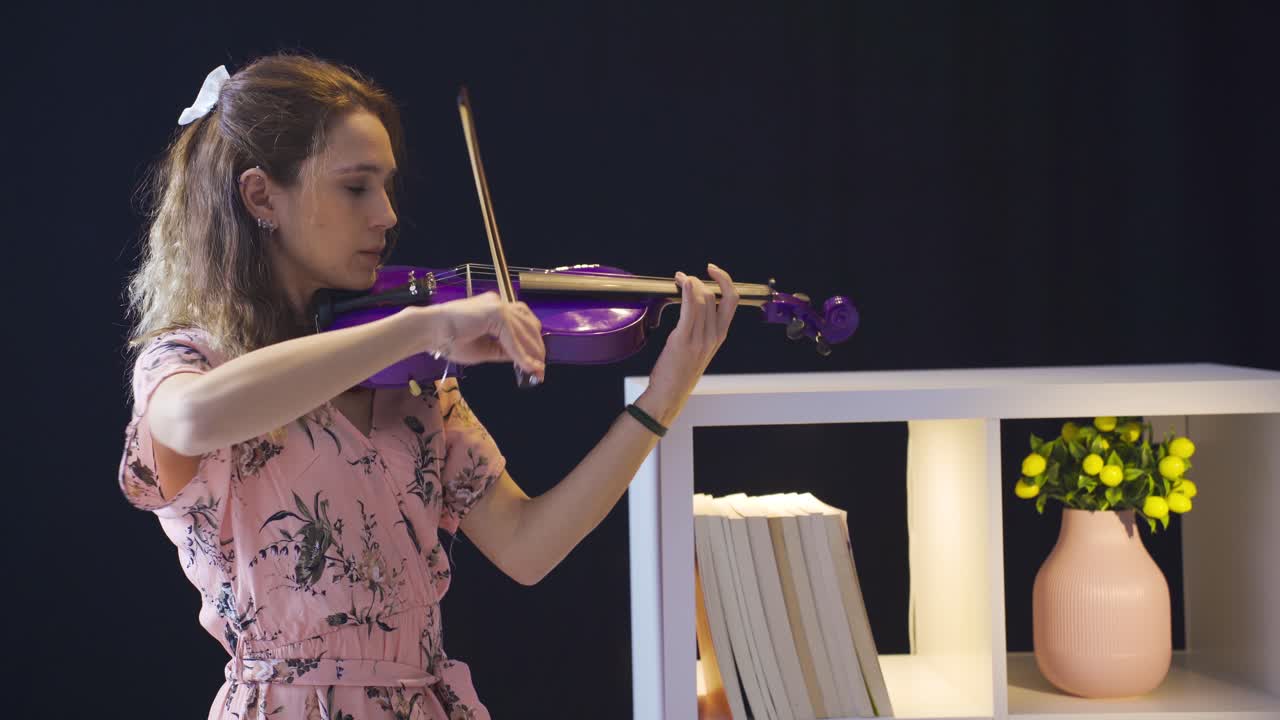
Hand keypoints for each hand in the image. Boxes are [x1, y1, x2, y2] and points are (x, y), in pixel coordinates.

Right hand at [421, 291, 545, 380]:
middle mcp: (499, 303)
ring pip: (524, 330)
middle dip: (536, 348)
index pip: (522, 323)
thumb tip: (523, 359)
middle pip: (528, 325)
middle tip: (540, 370)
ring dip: (532, 352)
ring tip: (536, 369)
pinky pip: (512, 337)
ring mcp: (497, 305)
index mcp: (495, 308)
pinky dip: (521, 354)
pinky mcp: (494, 312)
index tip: (537, 364)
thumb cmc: (449, 340)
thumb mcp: (484, 349)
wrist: (429, 331)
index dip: (533, 343)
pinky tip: (527, 366)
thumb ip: (504, 351)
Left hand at [639, 263, 738, 423]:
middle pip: (712, 296)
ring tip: (678, 280)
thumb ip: (702, 329)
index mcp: (720, 336)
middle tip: (683, 278)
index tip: (713, 270)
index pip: (732, 300)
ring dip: (689, 283)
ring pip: (701, 299)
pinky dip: (686, 291)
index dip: (726, 280)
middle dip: (698, 280)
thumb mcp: (699, 349)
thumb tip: (694, 306)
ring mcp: (700, 338)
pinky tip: (681, 282)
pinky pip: (688, 309)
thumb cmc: (680, 373)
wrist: (670, 394)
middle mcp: (714, 335)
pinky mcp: (684, 340)